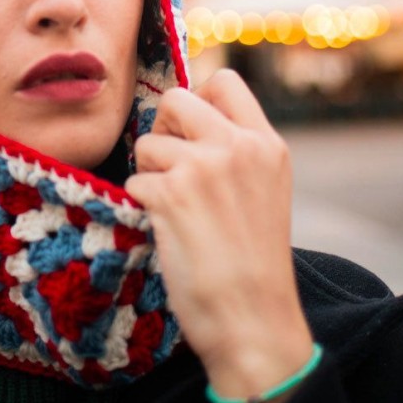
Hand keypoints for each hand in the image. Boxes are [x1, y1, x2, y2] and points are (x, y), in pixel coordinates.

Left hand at [125, 70, 312, 402]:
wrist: (253, 322)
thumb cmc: (252, 264)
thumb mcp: (264, 190)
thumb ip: (234, 151)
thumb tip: (183, 119)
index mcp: (266, 144)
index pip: (224, 81)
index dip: (197, 100)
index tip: (190, 131)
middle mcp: (237, 146)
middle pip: (176, 98)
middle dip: (163, 129)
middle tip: (169, 166)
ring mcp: (204, 167)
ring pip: (148, 143)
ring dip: (150, 174)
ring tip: (176, 211)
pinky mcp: (171, 194)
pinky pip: (135, 181)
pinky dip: (142, 204)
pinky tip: (168, 230)